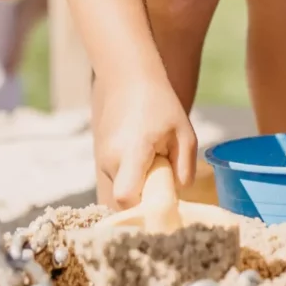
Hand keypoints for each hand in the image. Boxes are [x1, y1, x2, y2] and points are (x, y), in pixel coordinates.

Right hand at [93, 75, 197, 208]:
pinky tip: (144, 155)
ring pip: (121, 187)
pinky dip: (132, 175)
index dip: (143, 208)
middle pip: (126, 198)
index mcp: (130, 153)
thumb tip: (179, 192)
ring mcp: (101, 158)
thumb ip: (185, 166)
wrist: (127, 77)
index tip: (162, 202)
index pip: (126, 197)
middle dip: (146, 196)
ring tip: (155, 159)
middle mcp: (110, 159)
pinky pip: (118, 177)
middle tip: (166, 177)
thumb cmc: (160, 103)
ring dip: (139, 184)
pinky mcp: (100, 156)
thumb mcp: (184, 133)